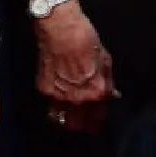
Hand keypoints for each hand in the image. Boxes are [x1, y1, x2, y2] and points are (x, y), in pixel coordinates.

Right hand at [35, 4, 115, 133]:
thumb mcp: (105, 60)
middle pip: (78, 125)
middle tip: (85, 127)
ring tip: (70, 122)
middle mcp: (77, 99)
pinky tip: (58, 106)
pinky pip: (50, 106)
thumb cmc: (87, 39)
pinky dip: (54, 108)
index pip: (99, 115)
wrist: (60, 29)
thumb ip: (108, 81)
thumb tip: (112, 95)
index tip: (98, 123)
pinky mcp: (43, 90)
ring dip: (66, 123)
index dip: (99, 120)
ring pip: (61, 121)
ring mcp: (58, 96)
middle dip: (83, 127)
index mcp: (96, 91)